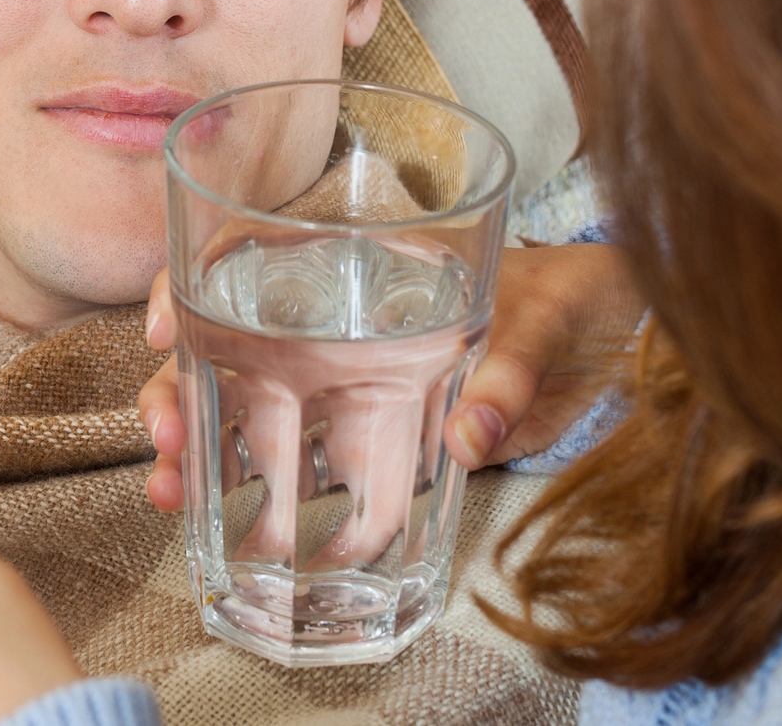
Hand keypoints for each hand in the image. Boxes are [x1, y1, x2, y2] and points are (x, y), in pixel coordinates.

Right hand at [139, 242, 640, 512]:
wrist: (617, 339)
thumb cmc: (575, 295)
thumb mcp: (548, 318)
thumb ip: (511, 375)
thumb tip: (471, 437)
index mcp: (365, 259)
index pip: (246, 251)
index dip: (188, 282)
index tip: (163, 327)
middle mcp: (341, 318)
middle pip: (225, 340)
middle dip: (176, 386)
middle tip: (164, 439)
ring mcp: (355, 380)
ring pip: (249, 406)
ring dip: (201, 448)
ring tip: (171, 492)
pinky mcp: (382, 438)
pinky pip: (310, 462)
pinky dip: (266, 495)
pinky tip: (235, 530)